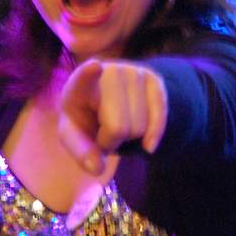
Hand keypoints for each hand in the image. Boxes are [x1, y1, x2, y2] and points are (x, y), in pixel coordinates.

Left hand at [56, 59, 167, 175]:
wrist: (109, 102)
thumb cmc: (86, 119)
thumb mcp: (75, 136)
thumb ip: (82, 153)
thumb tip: (96, 168)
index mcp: (79, 84)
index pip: (83, 78)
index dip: (88, 74)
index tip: (95, 67)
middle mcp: (108, 72)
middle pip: (118, 127)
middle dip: (112, 141)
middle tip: (104, 133)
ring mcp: (133, 72)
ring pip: (140, 127)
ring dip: (130, 137)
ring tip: (118, 125)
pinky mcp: (153, 79)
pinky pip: (160, 119)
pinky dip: (153, 137)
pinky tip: (144, 139)